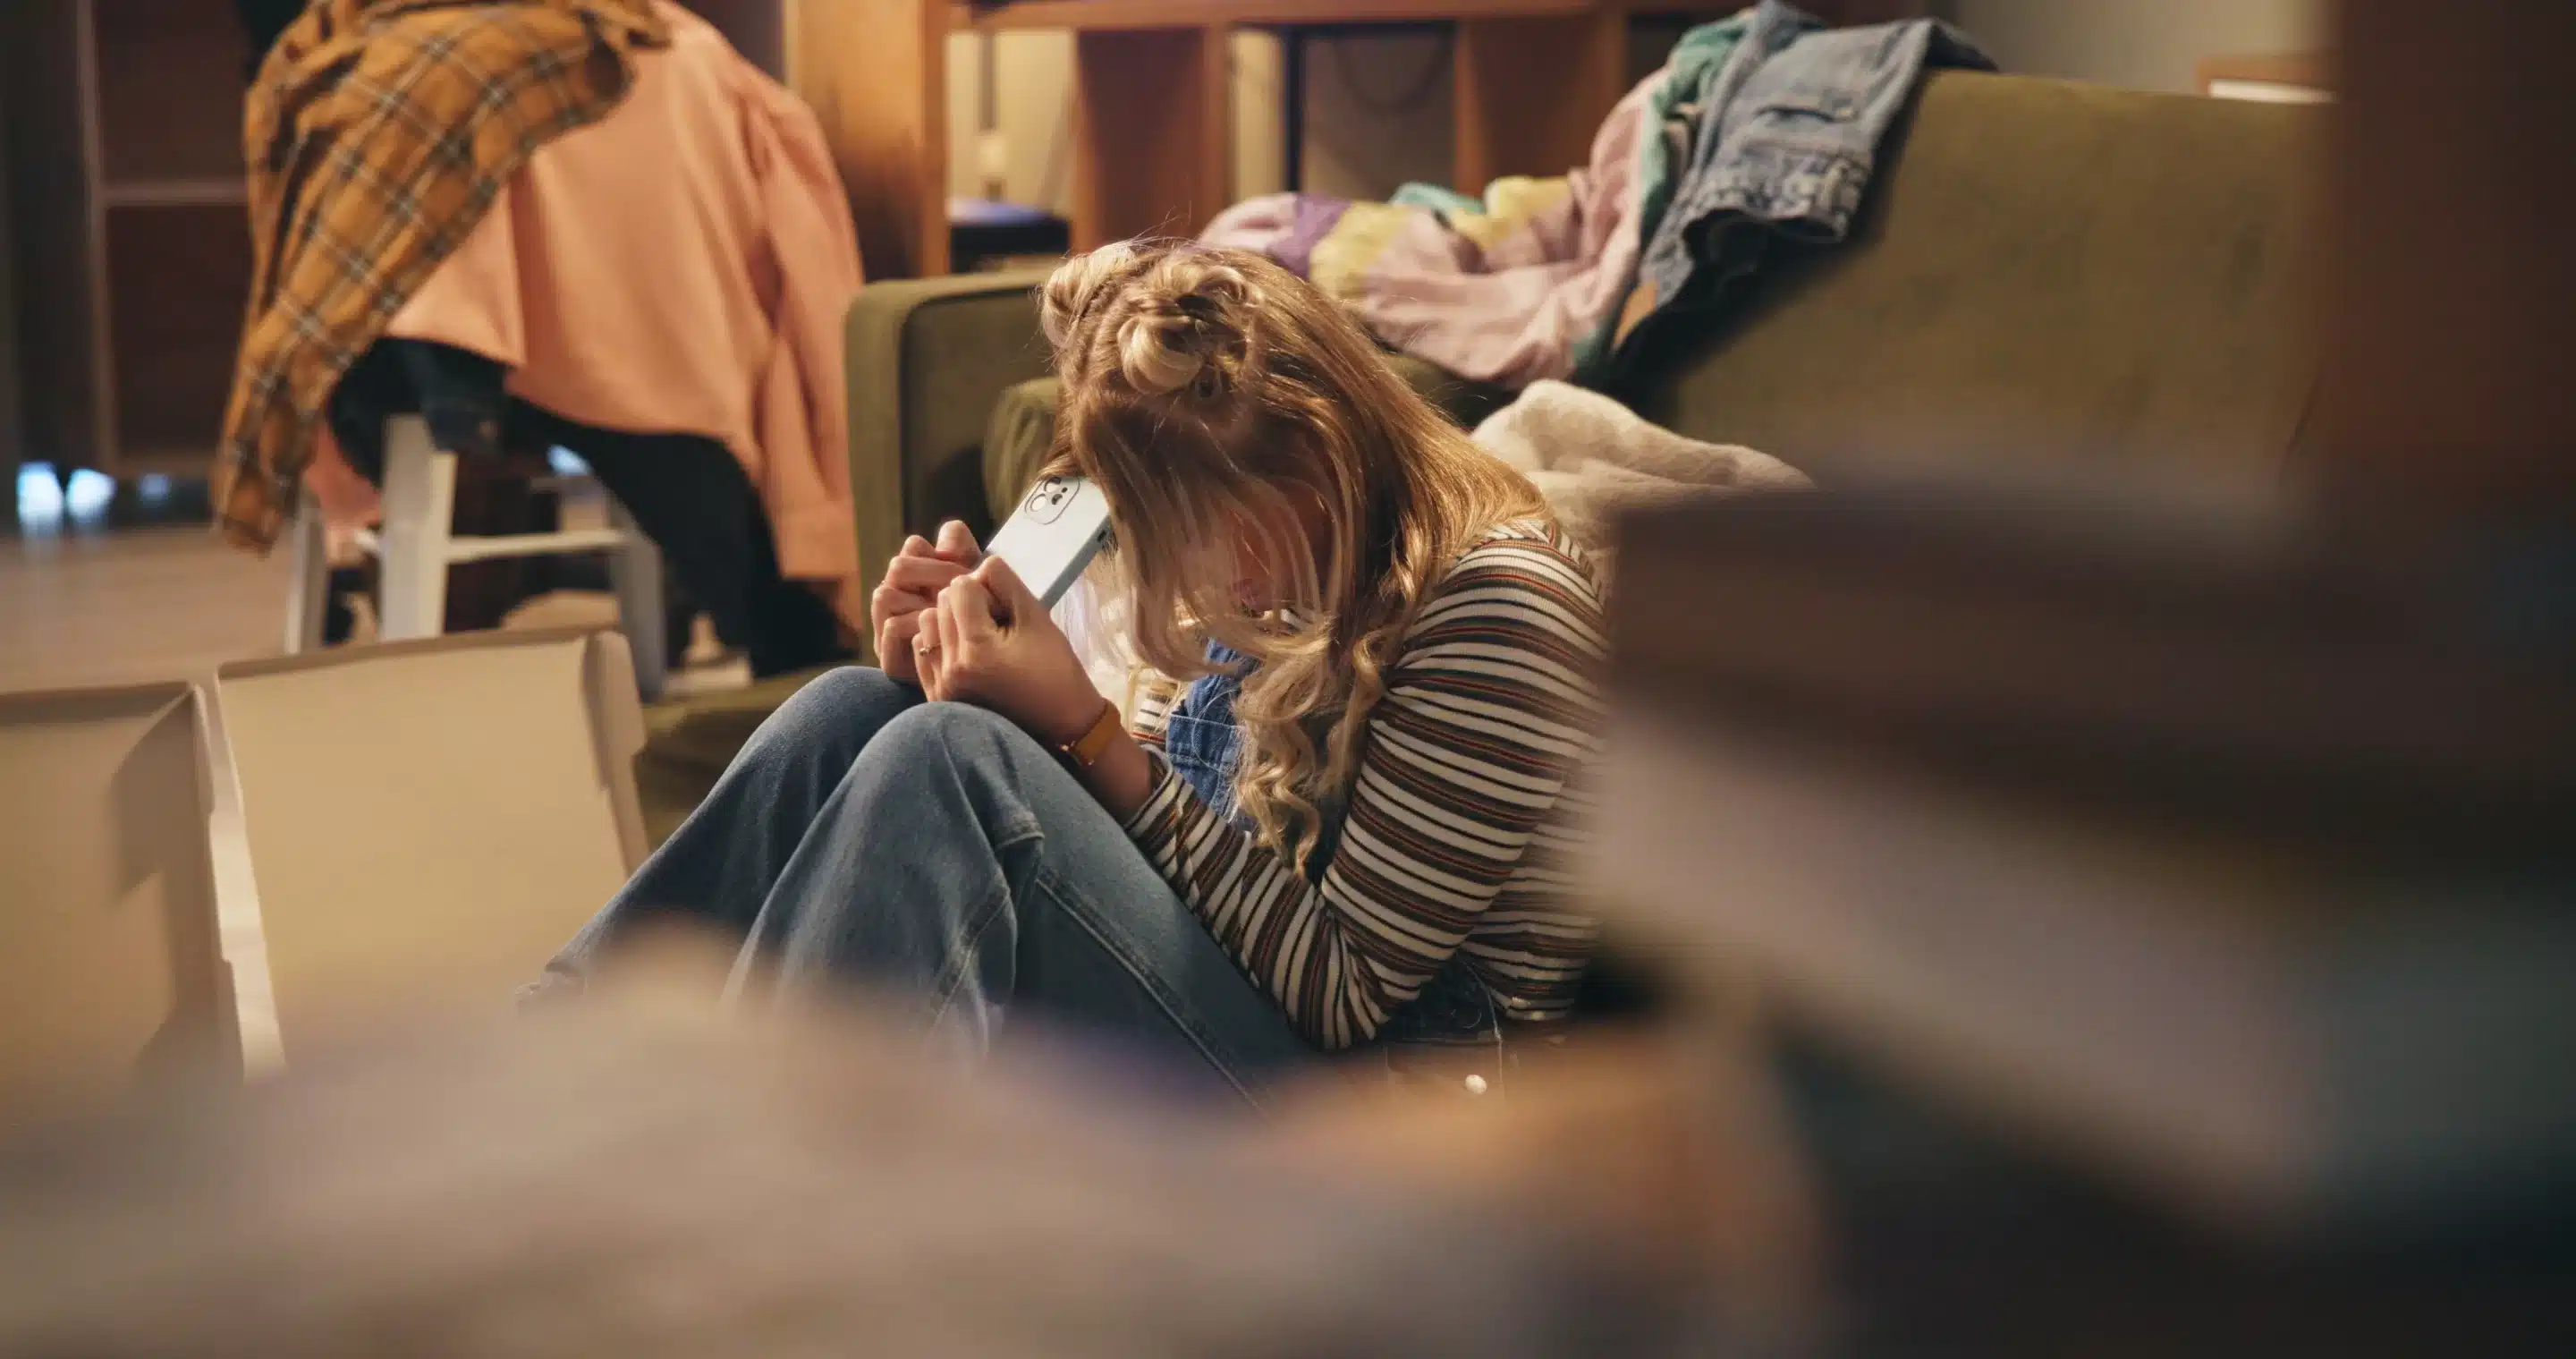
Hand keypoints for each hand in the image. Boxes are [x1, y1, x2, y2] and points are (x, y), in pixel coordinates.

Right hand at [874, 521, 979, 684]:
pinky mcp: (892, 660)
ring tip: (951, 610)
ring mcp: (891, 632)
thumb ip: (965, 555)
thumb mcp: (985, 588)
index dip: (940, 552)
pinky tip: (944, 631)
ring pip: (886, 593)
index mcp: (922, 581)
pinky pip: (891, 627)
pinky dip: (916, 624)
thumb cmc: (995, 632)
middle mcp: (902, 602)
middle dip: (933, 573)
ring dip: (921, 598)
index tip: (967, 565)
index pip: (916, 547)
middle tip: (963, 585)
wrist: (1003, 685)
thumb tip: (949, 535)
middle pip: (899, 566)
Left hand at [918, 557, 1105, 744]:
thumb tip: (978, 565)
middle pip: (941, 602)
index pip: (961, 586)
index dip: (988, 590)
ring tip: (980, 640)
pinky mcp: (937, 698)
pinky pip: (922, 651)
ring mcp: (941, 686)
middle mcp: (951, 668)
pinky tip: (967, 656)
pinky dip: (941, 644)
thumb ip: (1006, 582)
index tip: (1008, 612)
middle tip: (998, 626)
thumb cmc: (1056, 671)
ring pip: (927, 624)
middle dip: (967, 604)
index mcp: (978, 649)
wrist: (1061, 725)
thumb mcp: (1038, 618)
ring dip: (949, 622)